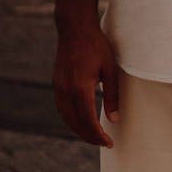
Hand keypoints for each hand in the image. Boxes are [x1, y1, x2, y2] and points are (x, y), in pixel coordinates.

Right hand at [53, 19, 119, 147]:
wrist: (75, 29)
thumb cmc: (97, 46)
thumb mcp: (111, 70)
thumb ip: (112, 95)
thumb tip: (114, 119)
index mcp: (81, 88)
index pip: (88, 121)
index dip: (98, 135)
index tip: (109, 143)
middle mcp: (66, 90)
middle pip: (76, 123)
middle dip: (89, 136)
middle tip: (104, 142)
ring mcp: (59, 87)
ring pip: (67, 117)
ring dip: (79, 129)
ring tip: (93, 135)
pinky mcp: (56, 84)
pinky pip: (62, 108)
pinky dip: (71, 119)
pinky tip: (81, 121)